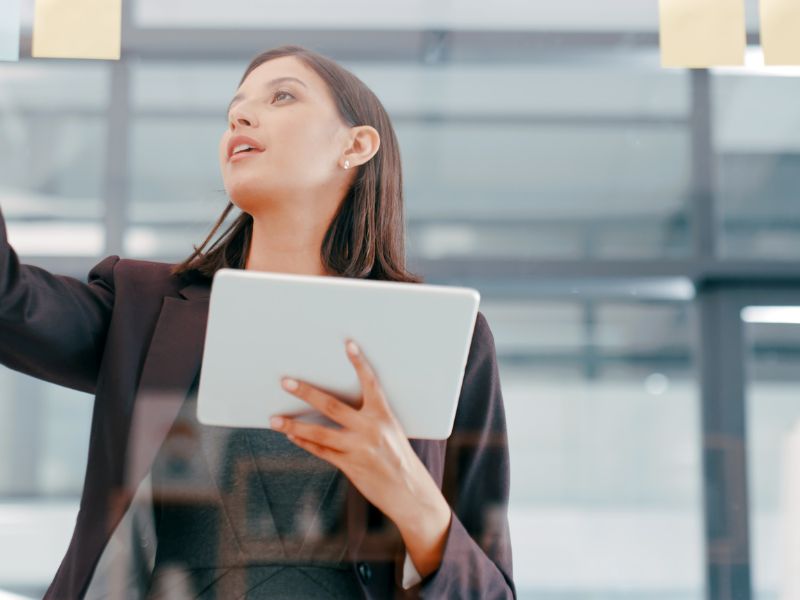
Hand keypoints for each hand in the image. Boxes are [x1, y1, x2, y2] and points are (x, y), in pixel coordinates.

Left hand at [270, 338, 451, 577]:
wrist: (410, 492)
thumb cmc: (400, 459)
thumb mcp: (391, 432)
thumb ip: (370, 419)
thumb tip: (340, 408)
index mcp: (384, 416)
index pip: (370, 383)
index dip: (359, 363)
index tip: (348, 344)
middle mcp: (370, 429)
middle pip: (332, 406)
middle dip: (306, 392)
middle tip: (286, 382)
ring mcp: (358, 448)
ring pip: (319, 432)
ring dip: (294, 425)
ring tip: (275, 419)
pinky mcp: (350, 466)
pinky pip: (321, 451)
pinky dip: (305, 442)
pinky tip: (291, 436)